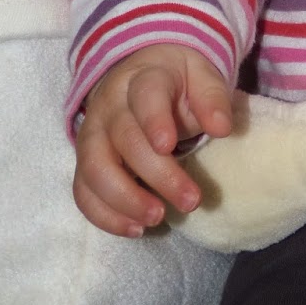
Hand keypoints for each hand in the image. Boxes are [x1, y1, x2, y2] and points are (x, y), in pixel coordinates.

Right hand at [73, 45, 233, 236]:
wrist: (138, 75)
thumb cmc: (177, 80)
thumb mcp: (201, 75)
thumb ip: (212, 98)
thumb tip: (222, 128)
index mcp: (142, 78)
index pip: (145, 96)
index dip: (154, 121)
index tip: (169, 146)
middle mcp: (110, 107)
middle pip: (125, 140)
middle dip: (157, 175)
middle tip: (191, 200)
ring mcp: (92, 135)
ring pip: (95, 170)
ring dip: (125, 200)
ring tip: (158, 218)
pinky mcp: (85, 162)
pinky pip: (83, 192)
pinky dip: (104, 215)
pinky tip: (134, 229)